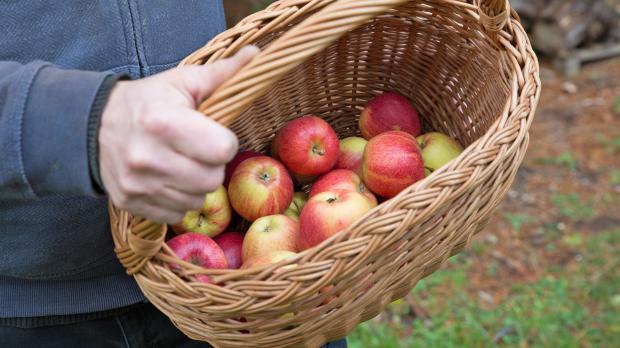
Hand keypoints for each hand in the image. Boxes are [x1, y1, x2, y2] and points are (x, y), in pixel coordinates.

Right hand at [99, 46, 258, 223]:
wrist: (92, 126)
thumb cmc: (147, 102)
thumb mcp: (182, 82)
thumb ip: (222, 73)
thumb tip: (257, 56)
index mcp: (164, 122)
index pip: (223, 150)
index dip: (224, 142)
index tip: (212, 135)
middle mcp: (148, 156)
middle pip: (212, 179)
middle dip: (212, 166)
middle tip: (197, 152)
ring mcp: (137, 184)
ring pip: (196, 201)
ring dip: (197, 186)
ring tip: (182, 165)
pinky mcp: (130, 203)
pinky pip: (176, 215)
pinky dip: (178, 201)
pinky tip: (168, 181)